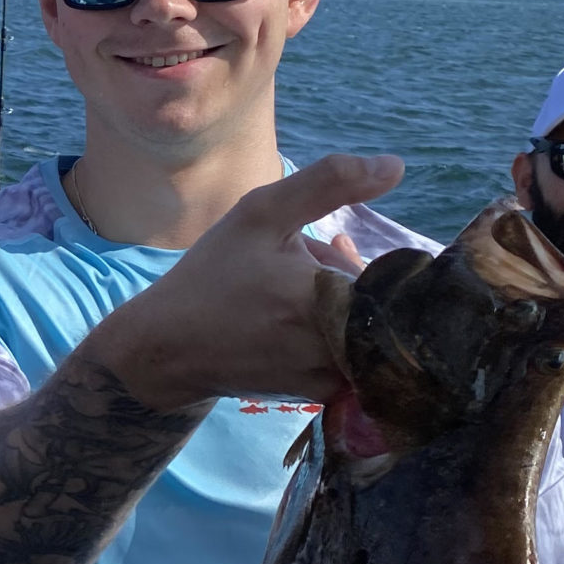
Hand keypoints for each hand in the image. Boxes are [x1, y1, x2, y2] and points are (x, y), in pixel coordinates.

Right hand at [101, 153, 401, 412]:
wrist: (168, 350)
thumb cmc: (212, 278)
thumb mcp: (261, 214)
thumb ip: (329, 183)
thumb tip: (396, 167)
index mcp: (329, 298)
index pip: (392, 274)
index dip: (362, 258)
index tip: (330, 247)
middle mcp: (338, 347)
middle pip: (380, 302)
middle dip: (350, 280)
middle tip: (307, 266)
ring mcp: (332, 378)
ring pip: (367, 331)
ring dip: (343, 308)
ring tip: (295, 294)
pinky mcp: (322, 397)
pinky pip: (352, 359)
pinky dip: (335, 336)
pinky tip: (295, 321)